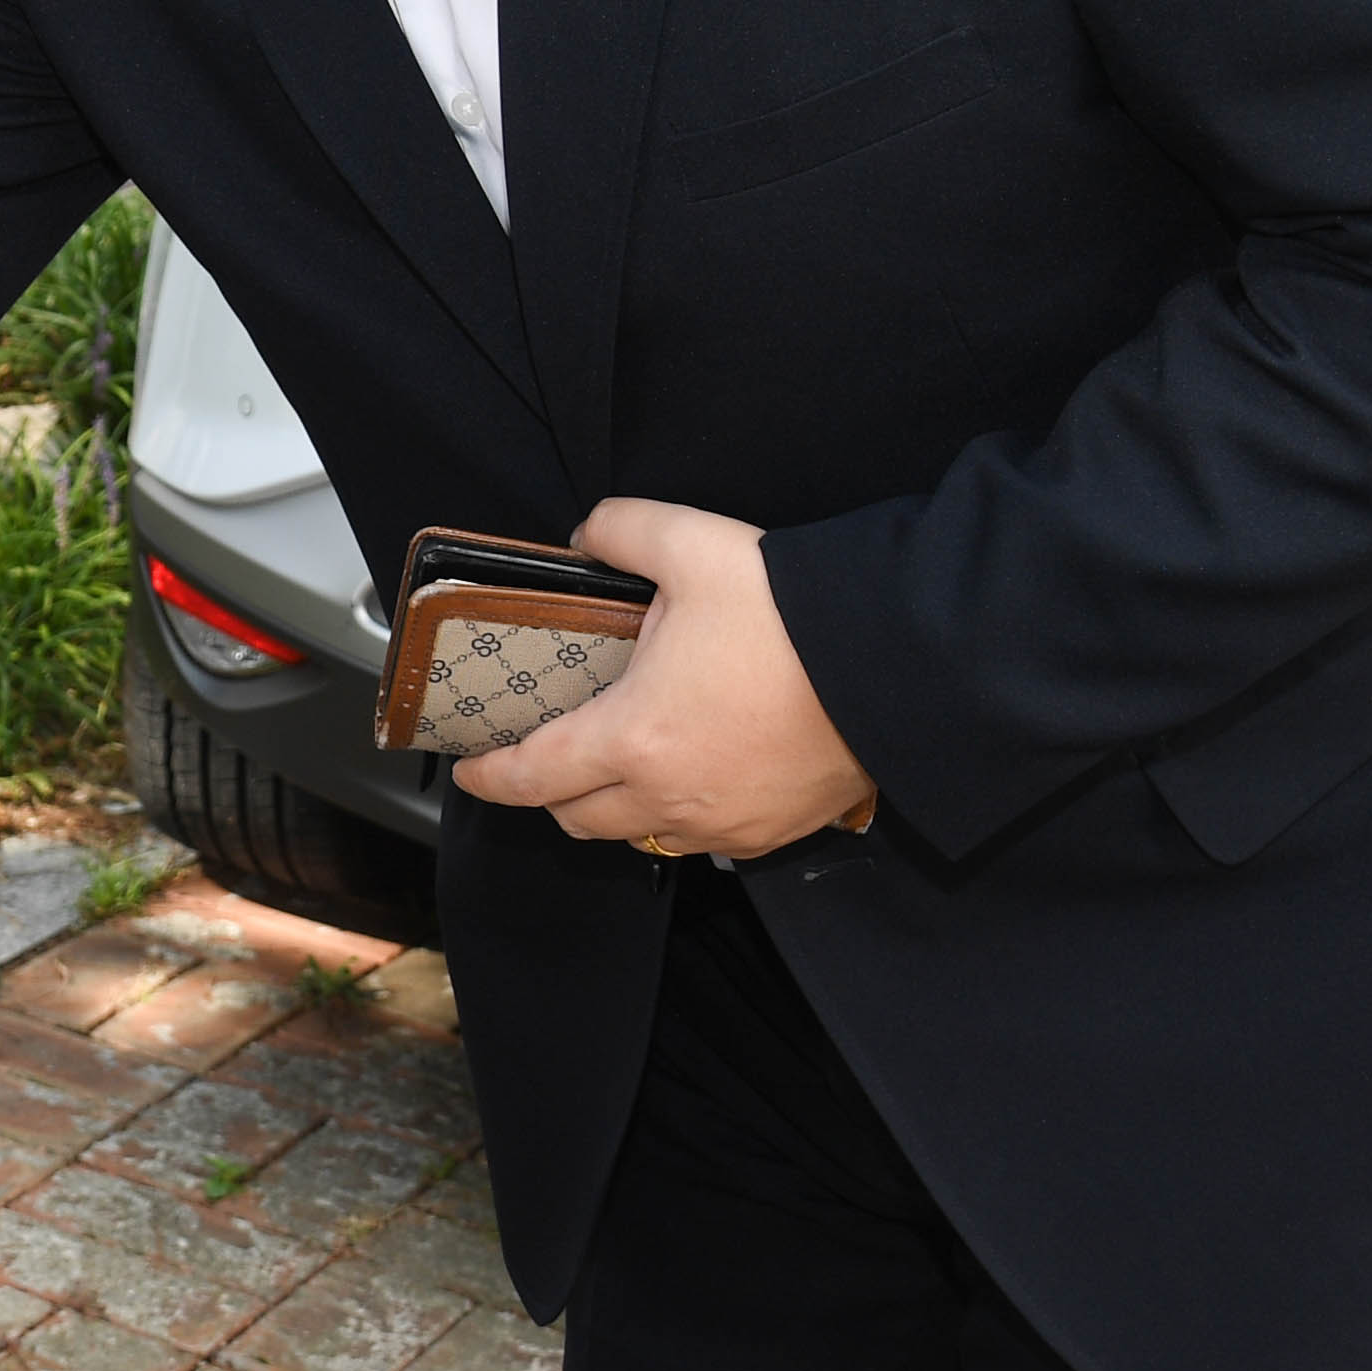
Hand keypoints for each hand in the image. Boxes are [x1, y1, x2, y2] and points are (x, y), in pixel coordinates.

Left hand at [440, 498, 879, 858]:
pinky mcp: (775, 831)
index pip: (533, 776)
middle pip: (579, 818)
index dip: (491, 776)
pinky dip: (680, 815)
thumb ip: (620, 530)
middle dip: (550, 792)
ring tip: (619, 762)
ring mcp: (725, 824)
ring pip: (641, 836)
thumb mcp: (690, 544)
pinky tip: (691, 772)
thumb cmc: (791, 613)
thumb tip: (589, 535)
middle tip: (544, 756)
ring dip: (616, 809)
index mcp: (633, 738)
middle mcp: (670, 797)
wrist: (899, 666)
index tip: (472, 768)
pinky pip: (703, 839)